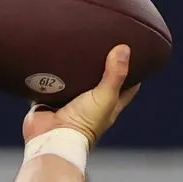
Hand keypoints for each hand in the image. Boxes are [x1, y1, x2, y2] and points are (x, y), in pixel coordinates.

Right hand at [22, 45, 139, 145]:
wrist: (52, 137)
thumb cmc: (83, 123)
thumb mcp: (105, 96)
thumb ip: (115, 74)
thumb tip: (125, 49)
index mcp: (110, 104)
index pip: (127, 86)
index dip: (133, 71)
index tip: (133, 53)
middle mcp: (91, 103)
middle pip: (99, 80)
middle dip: (101, 65)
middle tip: (102, 44)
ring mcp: (70, 102)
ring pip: (73, 81)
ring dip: (74, 68)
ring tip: (75, 45)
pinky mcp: (49, 100)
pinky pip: (49, 84)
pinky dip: (49, 73)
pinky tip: (50, 58)